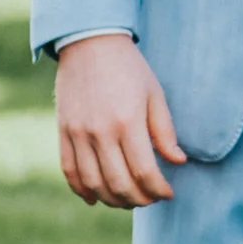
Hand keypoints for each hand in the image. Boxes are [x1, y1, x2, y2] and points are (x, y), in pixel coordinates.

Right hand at [56, 32, 187, 206]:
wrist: (90, 42)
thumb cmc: (129, 67)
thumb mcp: (154, 94)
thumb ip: (165, 131)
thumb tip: (179, 161)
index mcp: (128, 121)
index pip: (145, 172)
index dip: (159, 189)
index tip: (168, 193)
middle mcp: (101, 132)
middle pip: (119, 184)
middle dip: (139, 199)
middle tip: (151, 200)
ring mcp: (78, 134)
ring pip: (94, 183)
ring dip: (112, 200)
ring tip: (128, 200)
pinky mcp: (63, 132)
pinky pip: (69, 171)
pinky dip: (81, 190)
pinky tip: (95, 198)